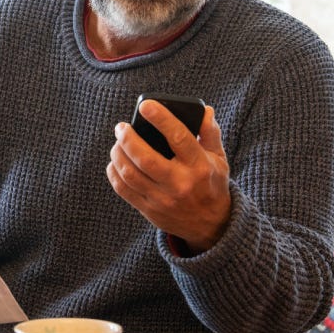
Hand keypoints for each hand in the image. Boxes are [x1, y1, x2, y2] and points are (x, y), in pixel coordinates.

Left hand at [106, 101, 231, 251]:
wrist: (211, 226)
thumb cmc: (211, 184)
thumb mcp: (219, 159)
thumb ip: (210, 134)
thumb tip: (205, 111)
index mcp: (199, 166)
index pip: (178, 138)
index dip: (161, 119)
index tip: (145, 106)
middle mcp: (180, 184)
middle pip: (146, 158)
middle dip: (128, 139)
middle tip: (121, 127)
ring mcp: (163, 199)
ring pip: (130, 174)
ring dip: (117, 154)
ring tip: (118, 143)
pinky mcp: (149, 210)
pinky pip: (123, 190)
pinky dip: (114, 173)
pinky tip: (115, 162)